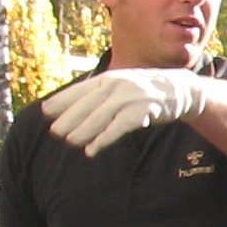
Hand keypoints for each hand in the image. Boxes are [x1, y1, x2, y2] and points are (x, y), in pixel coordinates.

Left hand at [46, 67, 210, 154]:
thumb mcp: (122, 87)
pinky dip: (104, 138)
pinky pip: (119, 126)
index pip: (80, 89)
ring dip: (83, 130)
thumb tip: (72, 108)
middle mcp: (118, 84)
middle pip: (87, 104)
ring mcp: (131, 97)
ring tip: (70, 142)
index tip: (45, 112)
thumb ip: (100, 95)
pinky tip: (92, 149)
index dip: (62, 100)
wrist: (180, 89)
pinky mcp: (144, 110)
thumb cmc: (145, 92)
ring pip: (100, 115)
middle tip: (55, 133)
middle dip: (69, 118)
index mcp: (109, 78)